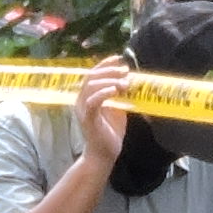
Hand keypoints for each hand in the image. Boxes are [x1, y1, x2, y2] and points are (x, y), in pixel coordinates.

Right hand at [69, 57, 132, 171]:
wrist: (104, 154)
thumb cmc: (110, 132)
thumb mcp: (118, 108)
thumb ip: (120, 95)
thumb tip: (130, 80)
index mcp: (87, 96)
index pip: (93, 74)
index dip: (105, 64)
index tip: (119, 58)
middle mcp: (81, 101)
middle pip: (91, 77)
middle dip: (109, 71)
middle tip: (125, 71)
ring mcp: (83, 110)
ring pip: (91, 87)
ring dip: (109, 81)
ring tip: (124, 83)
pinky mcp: (88, 119)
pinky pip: (93, 102)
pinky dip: (104, 93)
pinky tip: (116, 90)